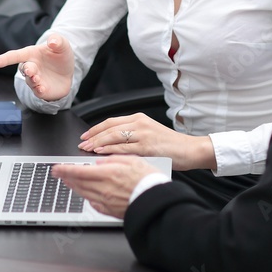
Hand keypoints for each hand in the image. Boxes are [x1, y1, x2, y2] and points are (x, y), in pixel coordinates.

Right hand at [0, 35, 73, 101]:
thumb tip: (52, 41)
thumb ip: (57, 41)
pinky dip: (39, 90)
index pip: (14, 56)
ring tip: (38, 79)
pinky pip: (37, 91)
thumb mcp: (62, 45)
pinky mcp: (41, 90)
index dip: (2, 60)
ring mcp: (35, 79)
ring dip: (33, 80)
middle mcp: (31, 67)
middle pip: (23, 68)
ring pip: (30, 81)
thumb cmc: (60, 55)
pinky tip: (42, 88)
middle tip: (31, 70)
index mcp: (31, 54)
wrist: (68, 71)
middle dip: (26, 69)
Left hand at [52, 156, 159, 218]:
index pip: (79, 171)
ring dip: (73, 187)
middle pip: (78, 183)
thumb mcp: (133, 160)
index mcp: (107, 174)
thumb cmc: (149, 180)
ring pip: (83, 193)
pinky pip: (93, 204)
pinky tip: (85, 194)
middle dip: (65, 178)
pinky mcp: (110, 210)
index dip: (65, 169)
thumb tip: (100, 160)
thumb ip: (113, 158)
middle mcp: (103, 188)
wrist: (157, 201)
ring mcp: (105, 201)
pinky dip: (86, 198)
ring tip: (68, 182)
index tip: (56, 167)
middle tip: (58, 173)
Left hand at [78, 113, 215, 170]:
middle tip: (82, 144)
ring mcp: (144, 134)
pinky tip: (101, 153)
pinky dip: (110, 150)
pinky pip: (124, 147)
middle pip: (109, 127)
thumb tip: (109, 143)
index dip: (95, 129)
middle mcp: (140, 123)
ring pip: (114, 136)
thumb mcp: (148, 135)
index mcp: (139, 118)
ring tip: (88, 149)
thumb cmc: (170, 146)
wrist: (189, 150)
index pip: (111, 121)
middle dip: (93, 136)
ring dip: (98, 143)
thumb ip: (131, 136)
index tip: (85, 136)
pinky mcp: (147, 146)